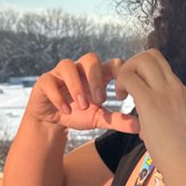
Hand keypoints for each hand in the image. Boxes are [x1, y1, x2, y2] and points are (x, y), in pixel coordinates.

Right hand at [26, 52, 140, 133]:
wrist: (53, 121)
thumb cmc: (80, 113)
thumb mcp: (100, 119)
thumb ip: (118, 120)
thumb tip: (139, 127)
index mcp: (98, 74)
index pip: (113, 63)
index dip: (119, 74)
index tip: (121, 96)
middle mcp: (80, 69)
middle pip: (91, 58)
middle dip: (96, 78)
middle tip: (100, 100)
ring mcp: (61, 73)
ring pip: (68, 65)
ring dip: (76, 86)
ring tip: (82, 105)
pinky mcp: (45, 81)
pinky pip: (49, 81)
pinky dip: (58, 96)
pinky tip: (66, 110)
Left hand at [115, 48, 185, 169]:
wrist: (184, 163)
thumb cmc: (177, 153)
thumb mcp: (174, 125)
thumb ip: (162, 113)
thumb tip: (143, 118)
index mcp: (182, 91)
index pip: (161, 65)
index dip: (143, 71)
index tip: (136, 89)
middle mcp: (175, 86)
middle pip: (151, 55)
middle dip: (133, 65)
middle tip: (125, 86)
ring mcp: (165, 92)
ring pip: (141, 60)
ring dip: (126, 71)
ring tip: (122, 93)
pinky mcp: (150, 101)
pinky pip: (129, 77)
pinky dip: (120, 83)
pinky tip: (119, 99)